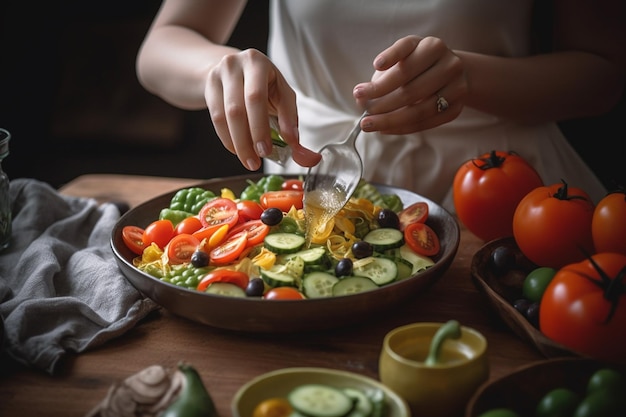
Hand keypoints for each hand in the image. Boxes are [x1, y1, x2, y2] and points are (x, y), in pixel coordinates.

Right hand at [205, 48, 319, 170]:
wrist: (232, 71)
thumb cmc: (263, 86)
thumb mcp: (281, 98)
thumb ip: (292, 126)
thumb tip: (309, 159)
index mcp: (260, 64)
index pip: (262, 96)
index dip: (270, 124)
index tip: (275, 148)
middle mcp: (238, 64)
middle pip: (243, 106)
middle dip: (253, 136)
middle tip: (260, 159)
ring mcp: (220, 75)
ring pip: (227, 115)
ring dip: (240, 143)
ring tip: (250, 161)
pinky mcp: (208, 87)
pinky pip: (216, 119)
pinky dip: (228, 139)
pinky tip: (238, 150)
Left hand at [353, 35, 467, 133]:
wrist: (451, 70)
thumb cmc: (418, 61)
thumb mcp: (403, 54)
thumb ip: (383, 71)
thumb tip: (361, 99)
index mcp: (433, 46)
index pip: (404, 68)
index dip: (381, 80)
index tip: (360, 87)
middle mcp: (450, 65)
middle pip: (410, 91)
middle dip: (381, 104)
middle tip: (361, 111)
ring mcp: (457, 88)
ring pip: (418, 111)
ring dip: (389, 121)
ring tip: (368, 124)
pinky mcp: (456, 108)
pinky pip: (426, 123)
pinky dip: (402, 128)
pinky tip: (384, 129)